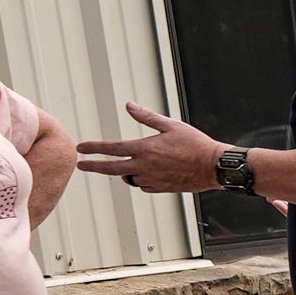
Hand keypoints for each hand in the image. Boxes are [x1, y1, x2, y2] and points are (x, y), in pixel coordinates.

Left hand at [77, 104, 226, 193]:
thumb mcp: (171, 125)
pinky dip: (141, 179)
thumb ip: (147, 117)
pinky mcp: (161, 189)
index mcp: (145, 149)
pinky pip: (143, 185)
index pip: (112, 148)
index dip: (94, 148)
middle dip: (94, 166)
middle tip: (81, 165)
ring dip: (124, 171)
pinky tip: (148, 173)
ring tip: (128, 164)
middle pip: (111, 168)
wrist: (213, 167)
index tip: (81, 148)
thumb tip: (130, 105)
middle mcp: (145, 166)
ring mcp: (152, 180)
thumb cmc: (196, 144)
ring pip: (128, 178)